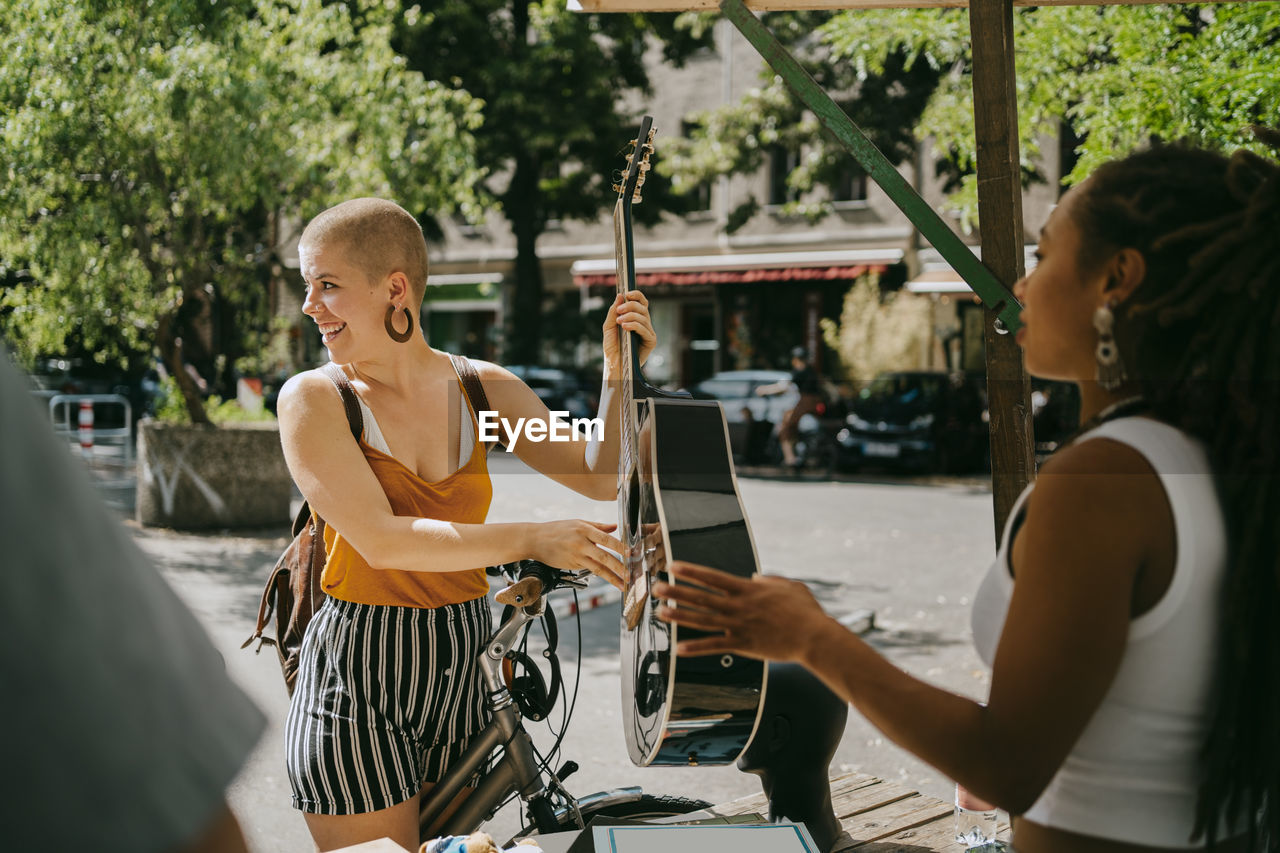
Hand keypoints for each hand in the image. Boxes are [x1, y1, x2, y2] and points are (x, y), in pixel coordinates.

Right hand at [529, 520, 624, 590]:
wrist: (535, 540)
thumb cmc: (557, 529)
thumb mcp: (578, 523)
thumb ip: (598, 526)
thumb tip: (615, 527)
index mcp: (584, 529)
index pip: (607, 539)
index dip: (620, 547)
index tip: (631, 554)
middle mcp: (581, 543)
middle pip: (604, 557)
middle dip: (619, 567)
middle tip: (630, 575)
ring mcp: (576, 556)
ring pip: (598, 568)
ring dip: (612, 577)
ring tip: (623, 584)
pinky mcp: (572, 565)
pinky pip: (589, 569)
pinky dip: (601, 575)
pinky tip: (610, 579)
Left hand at [602, 290, 655, 376]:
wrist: (614, 363)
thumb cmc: (612, 346)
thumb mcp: (609, 326)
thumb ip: (613, 311)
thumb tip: (620, 295)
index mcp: (636, 318)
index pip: (641, 302)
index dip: (637, 295)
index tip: (627, 293)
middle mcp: (644, 324)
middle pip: (643, 307)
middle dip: (630, 306)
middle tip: (619, 310)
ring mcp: (648, 332)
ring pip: (644, 317)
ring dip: (630, 316)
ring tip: (619, 321)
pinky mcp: (651, 341)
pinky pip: (645, 329)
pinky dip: (634, 325)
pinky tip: (625, 327)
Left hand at [653, 561, 834, 662]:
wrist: (814, 637)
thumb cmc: (806, 611)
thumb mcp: (790, 586)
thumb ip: (771, 580)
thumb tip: (757, 577)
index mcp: (748, 590)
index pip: (713, 578)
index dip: (692, 571)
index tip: (673, 566)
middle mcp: (739, 606)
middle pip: (702, 597)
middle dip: (677, 591)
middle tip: (657, 587)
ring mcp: (740, 625)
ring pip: (703, 620)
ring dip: (679, 616)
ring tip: (660, 613)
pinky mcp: (743, 644)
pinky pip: (715, 646)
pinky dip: (696, 648)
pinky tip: (679, 649)